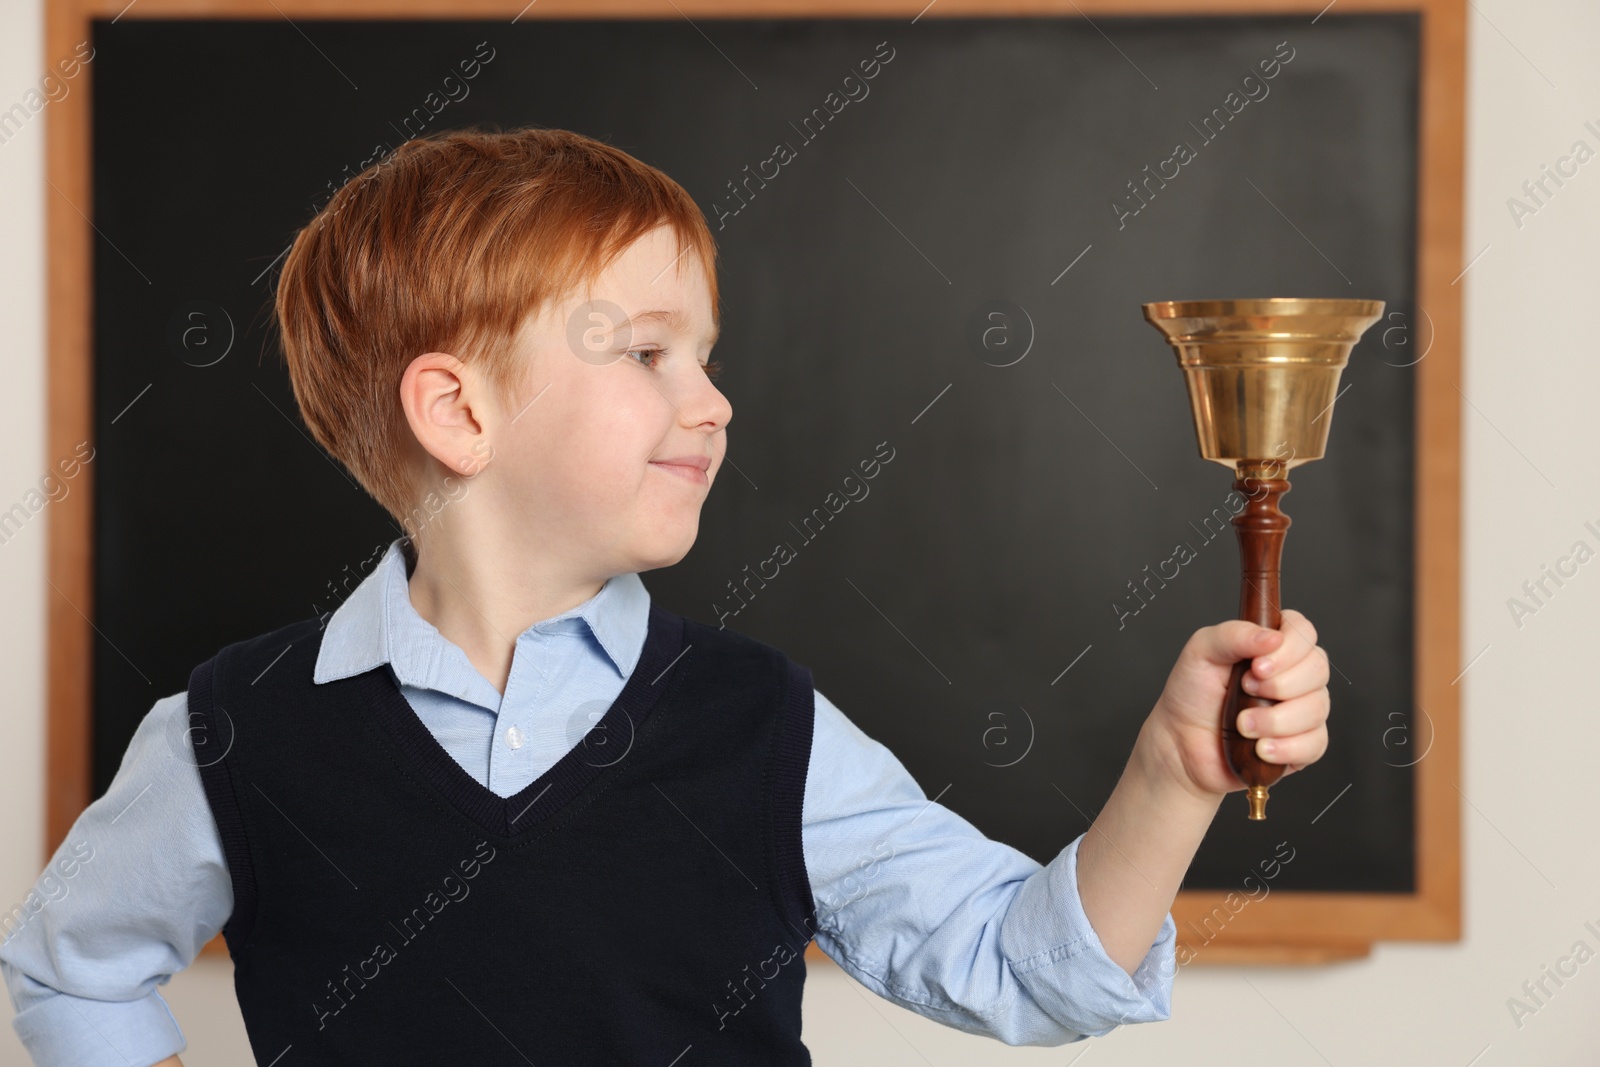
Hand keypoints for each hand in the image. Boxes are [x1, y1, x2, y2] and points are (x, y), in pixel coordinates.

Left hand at [1141, 608, 1330, 799]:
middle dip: (1280, 685)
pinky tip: (1260, 748)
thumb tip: (1273, 637)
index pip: (1303, 631)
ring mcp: (1301, 710)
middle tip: (1245, 690)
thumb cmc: (1193, 693)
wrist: (1182, 742)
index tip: (1257, 666)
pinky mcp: (1302, 745)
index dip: (1289, 648)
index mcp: (1272, 646)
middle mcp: (1294, 675)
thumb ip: (1234, 635)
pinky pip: (1314, 744)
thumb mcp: (1201, 651)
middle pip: (1318, 668)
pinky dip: (1286, 747)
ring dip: (1275, 720)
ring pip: (1317, 708)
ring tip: (1242, 725)